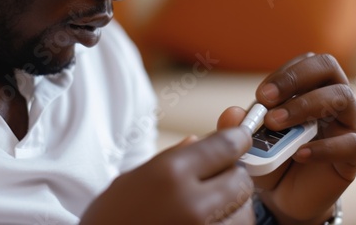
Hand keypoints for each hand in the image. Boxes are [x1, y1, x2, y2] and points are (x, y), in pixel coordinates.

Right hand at [80, 128, 254, 224]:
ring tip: (209, 206)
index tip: (239, 138)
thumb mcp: (131, 180)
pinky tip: (208, 222)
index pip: (225, 146)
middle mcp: (192, 204)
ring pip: (245, 210)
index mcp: (169, 175)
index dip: (237, 139)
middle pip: (240, 178)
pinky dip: (229, 223)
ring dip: (234, 204)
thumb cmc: (109, 220)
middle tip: (215, 178)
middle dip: (232, 175)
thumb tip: (199, 140)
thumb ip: (171, 158)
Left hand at [218, 53, 355, 223]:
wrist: (284, 197)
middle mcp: (333, 100)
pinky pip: (349, 143)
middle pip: (328, 66)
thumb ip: (238, 126)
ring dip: (304, 106)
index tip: (261, 95)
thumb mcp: (249, 141)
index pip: (307, 62)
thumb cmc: (270, 159)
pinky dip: (322, 148)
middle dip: (294, 77)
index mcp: (311, 88)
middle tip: (265, 99)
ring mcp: (349, 124)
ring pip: (342, 98)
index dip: (284, 73)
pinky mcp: (355, 154)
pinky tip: (298, 155)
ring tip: (274, 124)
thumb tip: (233, 113)